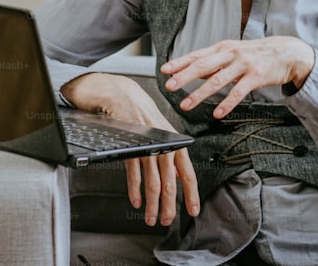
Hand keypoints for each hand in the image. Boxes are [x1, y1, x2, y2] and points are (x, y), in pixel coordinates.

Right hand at [61, 72, 199, 226]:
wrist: (125, 96)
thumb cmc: (144, 116)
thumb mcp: (163, 134)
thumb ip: (169, 156)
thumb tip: (175, 178)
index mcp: (176, 144)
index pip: (188, 174)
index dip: (191, 194)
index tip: (193, 211)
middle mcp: (165, 147)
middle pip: (169, 184)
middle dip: (168, 206)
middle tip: (166, 221)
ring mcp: (149, 148)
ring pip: (153, 183)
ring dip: (152, 204)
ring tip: (150, 218)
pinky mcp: (132, 148)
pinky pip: (135, 174)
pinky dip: (135, 190)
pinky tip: (137, 201)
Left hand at [160, 36, 315, 118]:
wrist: (286, 52)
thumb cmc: (256, 54)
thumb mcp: (233, 53)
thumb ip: (214, 62)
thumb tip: (193, 71)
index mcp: (222, 48)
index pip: (197, 55)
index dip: (180, 62)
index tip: (164, 70)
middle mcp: (230, 54)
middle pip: (203, 66)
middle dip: (184, 76)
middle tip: (169, 86)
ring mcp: (243, 65)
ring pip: (217, 80)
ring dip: (199, 93)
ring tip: (186, 105)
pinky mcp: (256, 76)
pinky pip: (238, 92)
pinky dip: (226, 104)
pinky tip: (217, 113)